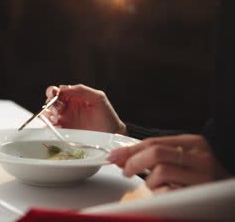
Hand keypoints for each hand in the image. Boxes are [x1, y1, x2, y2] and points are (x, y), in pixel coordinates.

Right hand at [43, 84, 125, 133]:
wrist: (112, 136)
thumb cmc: (108, 117)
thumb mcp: (98, 98)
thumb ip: (82, 90)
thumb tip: (64, 87)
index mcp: (74, 98)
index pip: (58, 92)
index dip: (53, 92)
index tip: (54, 94)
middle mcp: (67, 109)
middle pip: (51, 103)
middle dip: (50, 104)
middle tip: (56, 109)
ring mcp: (65, 121)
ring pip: (49, 115)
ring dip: (48, 115)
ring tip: (55, 118)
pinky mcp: (64, 133)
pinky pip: (52, 128)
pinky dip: (49, 126)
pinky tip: (55, 125)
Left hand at [107, 134, 229, 189]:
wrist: (230, 191)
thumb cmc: (203, 173)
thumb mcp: (185, 156)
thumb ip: (159, 153)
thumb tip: (123, 157)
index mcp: (193, 143)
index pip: (153, 142)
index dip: (130, 149)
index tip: (114, 156)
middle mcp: (199, 158)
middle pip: (155, 153)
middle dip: (134, 162)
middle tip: (126, 171)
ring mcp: (201, 177)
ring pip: (161, 172)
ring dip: (149, 181)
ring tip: (154, 185)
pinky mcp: (199, 194)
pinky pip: (169, 193)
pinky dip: (160, 194)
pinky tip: (165, 193)